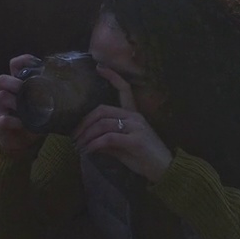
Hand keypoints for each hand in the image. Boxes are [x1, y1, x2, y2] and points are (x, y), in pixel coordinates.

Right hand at [0, 55, 43, 156]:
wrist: (21, 140)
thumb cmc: (35, 116)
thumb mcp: (43, 102)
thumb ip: (50, 92)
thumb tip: (73, 83)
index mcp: (18, 84)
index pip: (15, 65)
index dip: (23, 61)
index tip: (36, 65)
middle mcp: (7, 93)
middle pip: (2, 79)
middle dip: (15, 82)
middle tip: (26, 88)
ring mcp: (2, 108)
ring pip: (1, 96)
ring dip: (15, 100)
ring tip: (26, 107)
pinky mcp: (0, 124)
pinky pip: (2, 120)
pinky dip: (13, 121)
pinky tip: (23, 123)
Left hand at [73, 66, 172, 181]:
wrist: (165, 170)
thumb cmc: (145, 159)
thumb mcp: (123, 147)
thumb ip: (107, 140)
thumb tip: (88, 139)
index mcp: (134, 114)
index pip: (124, 89)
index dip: (112, 77)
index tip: (99, 67)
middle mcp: (135, 117)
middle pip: (102, 110)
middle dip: (84, 123)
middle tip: (74, 136)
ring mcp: (136, 127)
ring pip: (103, 124)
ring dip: (86, 136)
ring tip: (79, 146)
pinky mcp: (135, 140)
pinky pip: (108, 138)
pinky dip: (94, 144)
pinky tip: (89, 151)